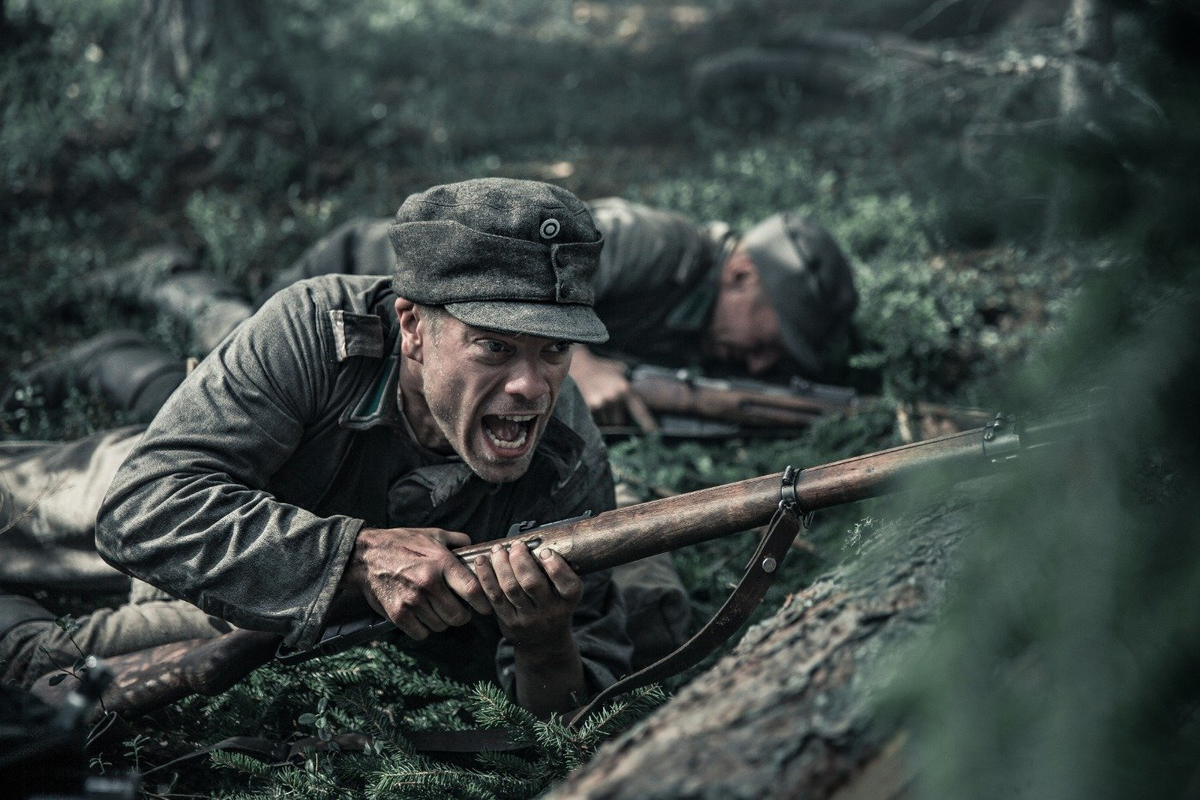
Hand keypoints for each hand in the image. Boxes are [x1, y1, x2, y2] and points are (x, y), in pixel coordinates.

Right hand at [341, 526, 490, 640]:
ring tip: (436, 610)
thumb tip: (476, 545)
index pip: (472, 590)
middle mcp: (429, 583)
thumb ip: (457, 540)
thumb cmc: (402, 543)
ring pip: (440, 626)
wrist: (367, 555)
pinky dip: (423, 629)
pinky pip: (421, 633)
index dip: (483, 603)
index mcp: (441, 563)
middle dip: (462, 616)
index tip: (485, 608)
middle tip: (459, 611)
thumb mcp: (433, 534)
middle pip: (458, 616)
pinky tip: (421, 617)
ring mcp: (412, 600)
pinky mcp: (398, 614)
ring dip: (441, 621)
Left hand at [472, 543, 581, 650]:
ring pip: (510, 588)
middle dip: (520, 560)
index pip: (568, 584)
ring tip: (498, 550)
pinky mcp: (508, 622)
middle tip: (516, 547)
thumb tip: (536, 541)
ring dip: (501, 565)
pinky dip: (486, 577)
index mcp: (568, 600)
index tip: (545, 551)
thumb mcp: (565, 593)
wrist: (544, 642)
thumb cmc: (554, 606)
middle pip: (532, 583)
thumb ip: (557, 572)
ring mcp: (528, 618)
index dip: (555, 566)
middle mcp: (549, 611)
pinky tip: (482, 562)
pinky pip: (494, 597)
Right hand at [569, 347, 656, 429]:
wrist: (579, 364)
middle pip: (619, 423)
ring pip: (606, 424)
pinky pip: (594, 422)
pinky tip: (591, 409)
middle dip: (616, 421)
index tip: (654, 434)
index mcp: (625, 389)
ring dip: (603, 420)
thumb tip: (637, 403)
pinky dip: (593, 420)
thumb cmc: (601, 369)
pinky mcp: (587, 407)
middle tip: (610, 412)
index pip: (640, 412)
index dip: (647, 425)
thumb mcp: (620, 372)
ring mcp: (600, 403)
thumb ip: (628, 385)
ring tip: (598, 408)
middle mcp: (614, 397)